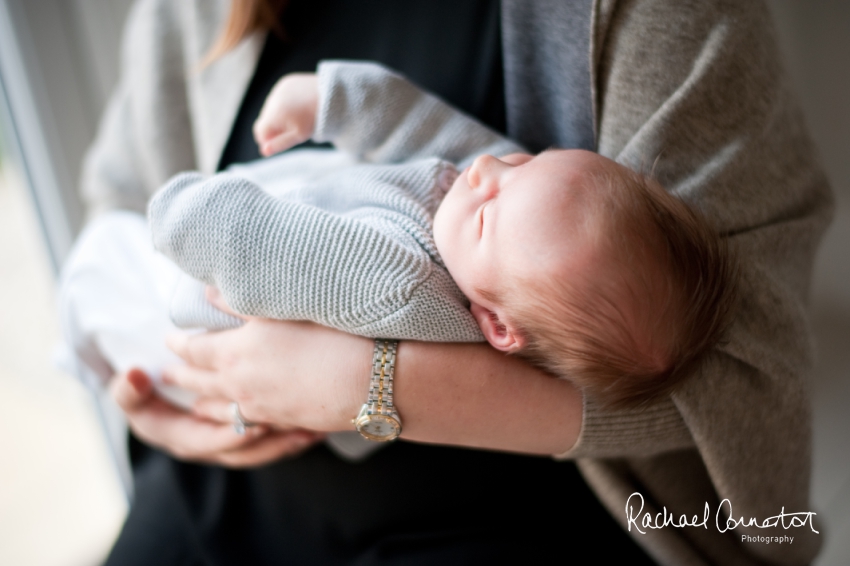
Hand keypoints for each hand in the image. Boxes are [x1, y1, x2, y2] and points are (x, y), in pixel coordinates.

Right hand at [110, 368, 322, 466]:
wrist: (152, 389)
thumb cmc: (143, 388)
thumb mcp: (132, 389)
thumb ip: (131, 388)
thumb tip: (133, 376)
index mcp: (174, 435)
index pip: (203, 442)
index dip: (227, 434)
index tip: (253, 425)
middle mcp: (202, 444)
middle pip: (238, 451)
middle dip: (267, 441)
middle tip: (296, 427)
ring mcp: (224, 442)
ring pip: (257, 452)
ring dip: (284, 442)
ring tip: (311, 430)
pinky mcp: (242, 436)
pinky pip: (269, 444)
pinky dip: (291, 437)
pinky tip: (316, 428)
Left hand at [163, 291, 372, 432]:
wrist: (369, 379)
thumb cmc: (328, 335)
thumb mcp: (280, 309)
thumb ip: (240, 302)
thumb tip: (208, 290)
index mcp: (234, 354)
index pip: (194, 349)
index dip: (179, 344)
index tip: (168, 340)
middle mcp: (241, 386)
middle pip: (200, 383)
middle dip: (182, 376)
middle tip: (169, 374)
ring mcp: (263, 409)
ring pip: (220, 410)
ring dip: (202, 405)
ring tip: (193, 404)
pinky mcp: (286, 423)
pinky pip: (248, 424)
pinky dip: (233, 421)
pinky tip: (237, 419)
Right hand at [253, 72, 318, 156]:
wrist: (331, 97)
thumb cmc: (315, 119)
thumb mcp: (298, 135)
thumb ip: (279, 143)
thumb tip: (263, 151)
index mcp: (275, 114)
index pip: (260, 131)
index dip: (267, 140)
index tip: (279, 142)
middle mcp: (274, 99)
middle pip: (265, 119)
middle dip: (273, 127)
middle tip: (291, 130)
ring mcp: (279, 89)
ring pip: (271, 108)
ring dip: (278, 115)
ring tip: (296, 117)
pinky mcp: (285, 82)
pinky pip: (279, 96)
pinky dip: (284, 103)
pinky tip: (298, 106)